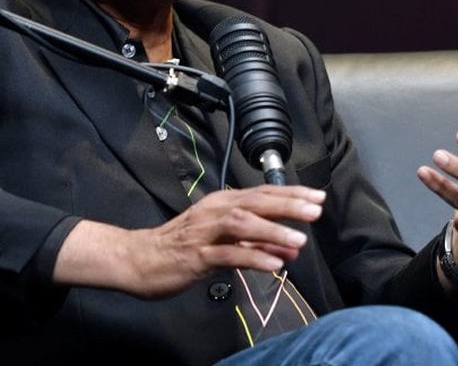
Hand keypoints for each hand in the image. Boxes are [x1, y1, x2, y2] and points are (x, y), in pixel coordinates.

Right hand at [53, 184, 325, 298]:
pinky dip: (252, 256)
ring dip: (273, 231)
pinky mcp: (196, 255)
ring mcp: (204, 232)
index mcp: (221, 203)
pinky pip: (228, 254)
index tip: (318, 196)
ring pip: (243, 224)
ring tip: (300, 240)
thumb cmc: (181, 247)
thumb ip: (255, 241)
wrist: (139, 259)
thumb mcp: (222, 240)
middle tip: (315, 210)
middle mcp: (214, 211)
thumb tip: (289, 247)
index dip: (291, 194)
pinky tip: (273, 263)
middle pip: (256, 202)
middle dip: (288, 205)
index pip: (262, 193)